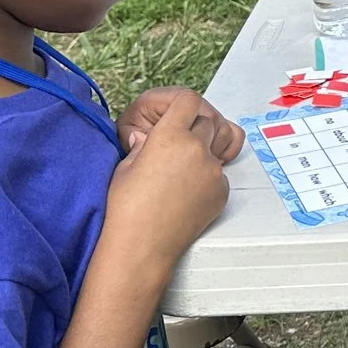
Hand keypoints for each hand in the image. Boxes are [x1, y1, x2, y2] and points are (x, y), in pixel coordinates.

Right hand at [104, 90, 236, 264]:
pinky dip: (207, 176)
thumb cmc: (125, 208)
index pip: (189, 100)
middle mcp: (197, 150)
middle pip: (208, 121)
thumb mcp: (125, 167)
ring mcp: (213, 171)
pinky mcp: (222, 191)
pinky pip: (220, 173)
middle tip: (177, 145)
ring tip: (182, 169)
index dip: (182, 104)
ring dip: (204, 150)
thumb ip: (142, 144)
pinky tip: (186, 192)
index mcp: (169, 137)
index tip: (176, 114)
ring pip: (217, 147)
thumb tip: (146, 137)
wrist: (141, 247)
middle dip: (194, 127)